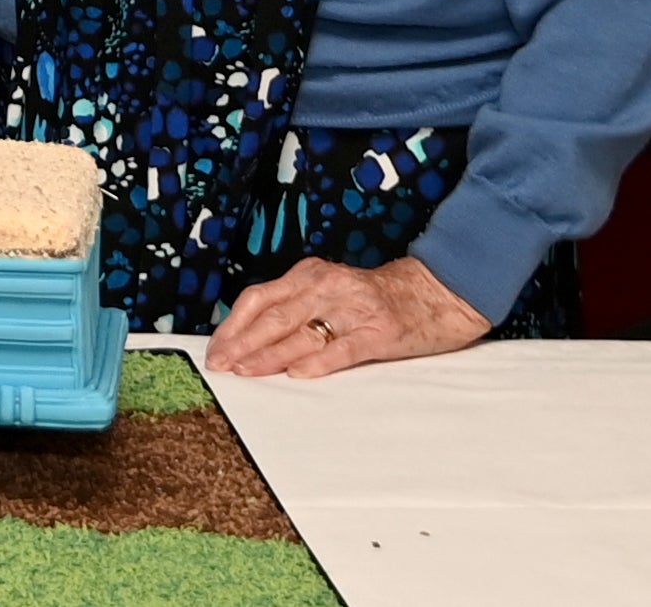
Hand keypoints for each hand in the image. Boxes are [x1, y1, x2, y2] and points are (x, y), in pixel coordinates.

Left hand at [205, 256, 489, 377]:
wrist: (435, 293)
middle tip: (221, 367)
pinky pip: (343, 348)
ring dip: (269, 355)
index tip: (214, 351)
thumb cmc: (374, 298)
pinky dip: (318, 362)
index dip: (233, 326)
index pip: (259, 298)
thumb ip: (295, 309)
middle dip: (242, 343)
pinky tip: (299, 374)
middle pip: (273, 317)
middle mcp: (326, 286)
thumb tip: (248, 340)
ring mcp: (353, 308)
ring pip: (301, 332)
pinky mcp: (379, 331)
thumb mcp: (328, 292)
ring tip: (247, 372)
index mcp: (309, 275)